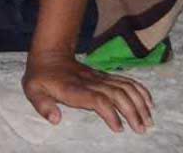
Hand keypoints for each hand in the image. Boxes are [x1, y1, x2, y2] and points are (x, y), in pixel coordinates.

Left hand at [22, 53, 153, 133]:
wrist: (49, 54)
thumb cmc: (41, 77)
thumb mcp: (33, 90)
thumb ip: (42, 105)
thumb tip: (55, 120)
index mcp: (74, 88)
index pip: (97, 99)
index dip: (110, 112)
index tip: (119, 129)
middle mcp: (91, 82)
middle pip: (117, 94)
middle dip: (132, 112)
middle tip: (141, 129)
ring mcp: (100, 78)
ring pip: (125, 87)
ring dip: (139, 103)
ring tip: (149, 121)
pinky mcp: (106, 76)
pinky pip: (127, 81)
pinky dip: (140, 91)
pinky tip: (149, 103)